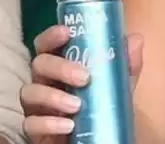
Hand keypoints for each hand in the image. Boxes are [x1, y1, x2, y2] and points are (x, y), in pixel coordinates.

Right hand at [20, 25, 143, 143]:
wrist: (100, 136)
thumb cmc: (102, 104)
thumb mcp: (119, 84)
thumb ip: (126, 64)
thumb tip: (136, 39)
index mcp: (61, 65)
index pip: (48, 45)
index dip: (52, 35)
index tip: (66, 32)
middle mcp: (44, 81)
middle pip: (39, 64)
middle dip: (60, 67)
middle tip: (85, 77)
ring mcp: (36, 105)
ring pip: (29, 92)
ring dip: (53, 97)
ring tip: (77, 106)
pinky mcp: (35, 128)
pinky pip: (30, 124)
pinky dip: (48, 124)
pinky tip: (68, 126)